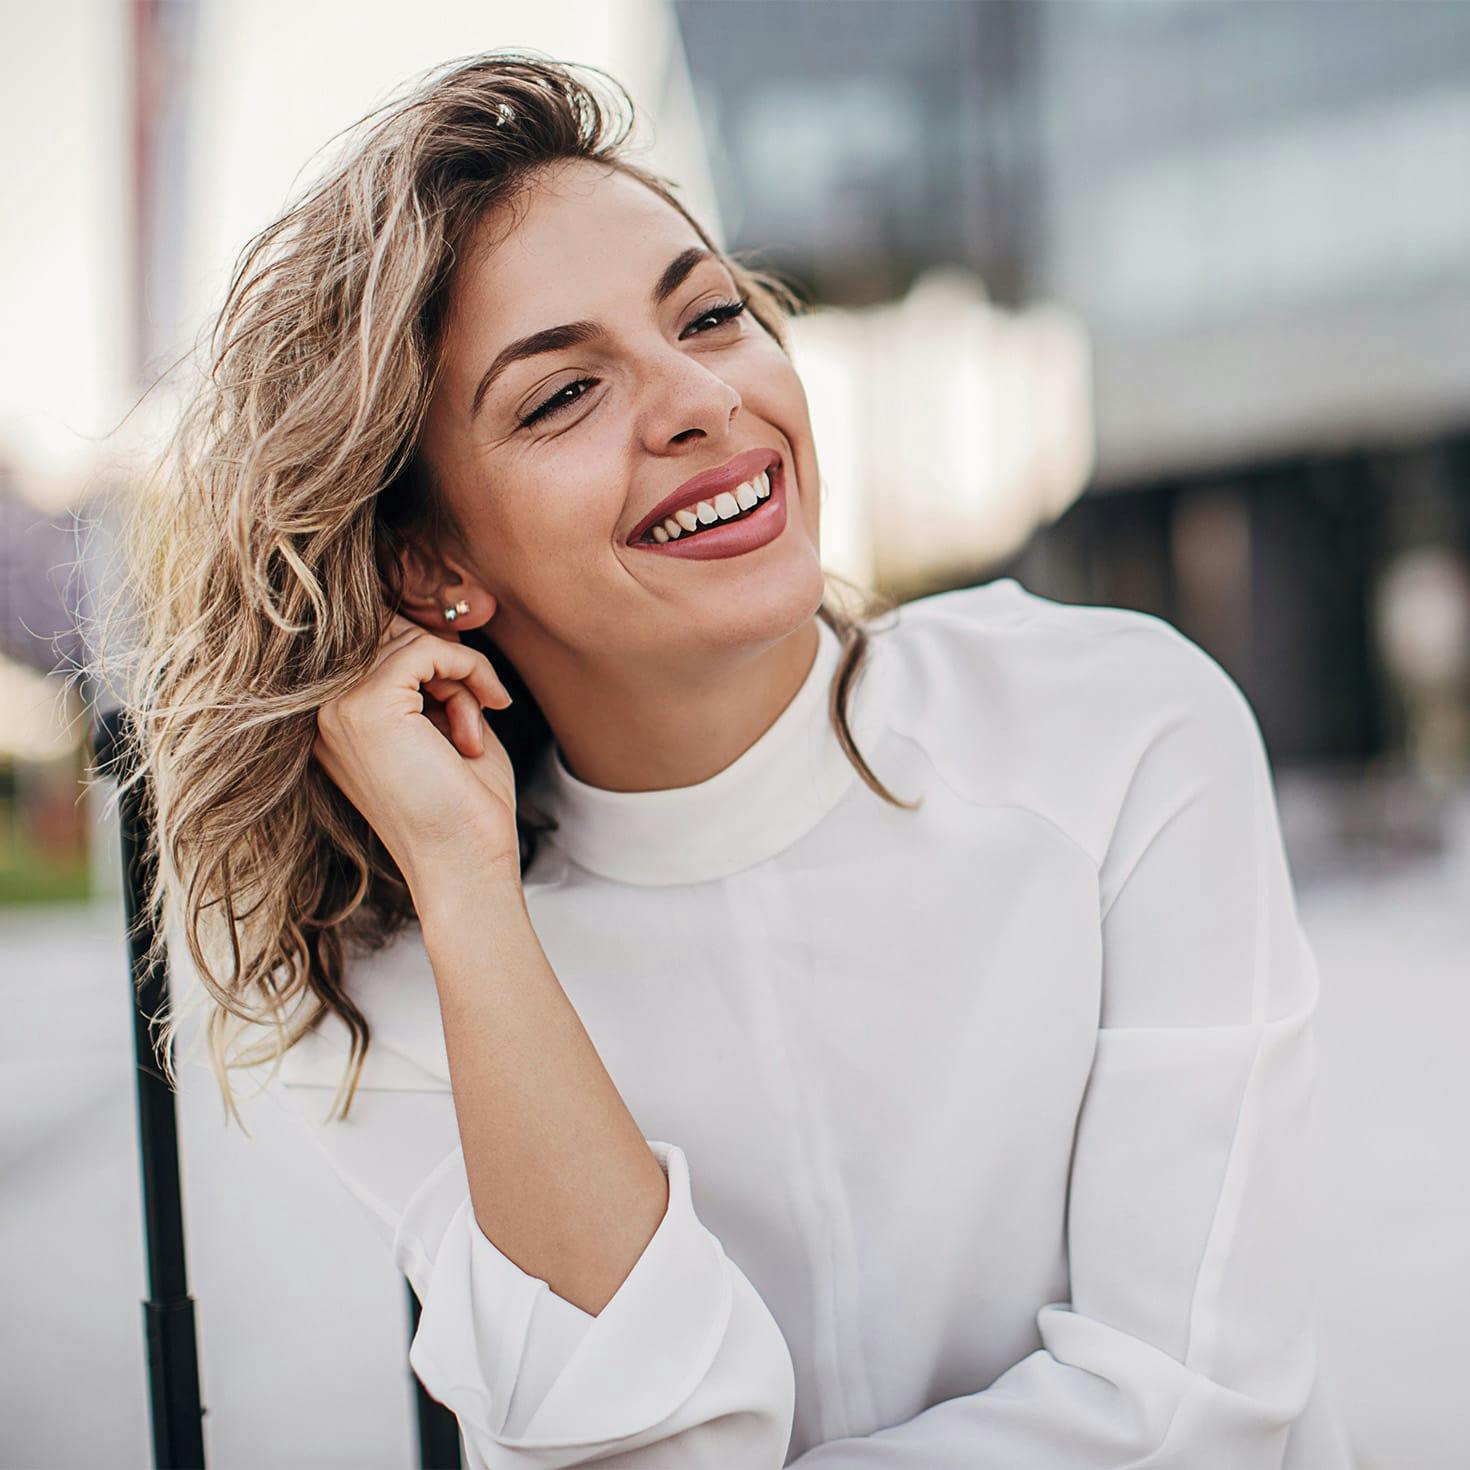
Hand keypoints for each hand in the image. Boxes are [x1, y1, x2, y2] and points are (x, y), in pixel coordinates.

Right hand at [311, 610, 520, 893]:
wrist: (465, 864)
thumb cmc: (463, 806)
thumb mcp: (443, 724)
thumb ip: (430, 676)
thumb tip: (437, 622)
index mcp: (333, 720)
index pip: (375, 645)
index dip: (432, 656)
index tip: (474, 695)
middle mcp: (323, 713)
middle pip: (390, 634)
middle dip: (446, 665)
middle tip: (478, 714)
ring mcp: (337, 709)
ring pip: (412, 642)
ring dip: (460, 678)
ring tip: (471, 734)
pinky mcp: (366, 707)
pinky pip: (428, 649)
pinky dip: (469, 671)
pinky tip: (484, 715)